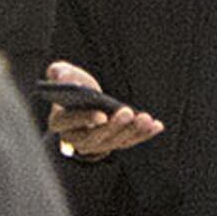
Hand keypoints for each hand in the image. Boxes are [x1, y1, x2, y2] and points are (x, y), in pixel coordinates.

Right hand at [42, 59, 165, 160]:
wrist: (86, 101)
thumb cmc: (74, 85)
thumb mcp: (64, 74)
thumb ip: (59, 71)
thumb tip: (62, 76)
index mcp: (59, 122)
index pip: (68, 122)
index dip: (84, 118)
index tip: (100, 114)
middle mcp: (75, 138)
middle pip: (93, 138)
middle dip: (113, 126)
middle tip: (127, 113)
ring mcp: (95, 144)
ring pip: (113, 142)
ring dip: (131, 131)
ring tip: (145, 118)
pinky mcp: (113, 143)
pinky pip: (129, 141)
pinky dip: (143, 134)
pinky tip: (157, 126)